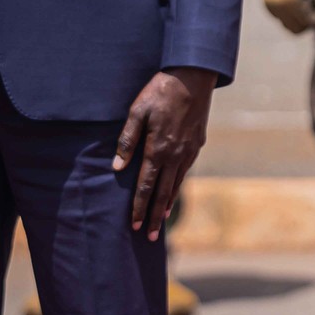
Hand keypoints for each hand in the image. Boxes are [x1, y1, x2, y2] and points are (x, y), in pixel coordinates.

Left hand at [113, 67, 215, 239]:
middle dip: (154, 216)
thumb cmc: (160, 91)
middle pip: (163, 193)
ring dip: (168, 204)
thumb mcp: (138, 111)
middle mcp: (175, 155)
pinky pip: (185, 171)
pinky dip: (178, 186)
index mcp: (158, 149)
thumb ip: (127, 140)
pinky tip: (174, 190)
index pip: (146, 186)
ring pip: (177, 184)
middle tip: (150, 237)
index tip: (134, 226)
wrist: (193, 77)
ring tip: (161, 221)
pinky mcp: (197, 144)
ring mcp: (189, 151)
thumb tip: (117, 168)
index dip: (139, 207)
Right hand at [259, 0, 314, 33]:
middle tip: (314, 7)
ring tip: (304, 0)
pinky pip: (279, 15)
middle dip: (306, 21)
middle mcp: (275, 5)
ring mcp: (268, 3)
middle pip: (294, 28)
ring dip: (297, 17)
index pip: (304, 26)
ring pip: (286, 23)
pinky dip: (289, 12)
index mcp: (288, 1)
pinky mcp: (265, 1)